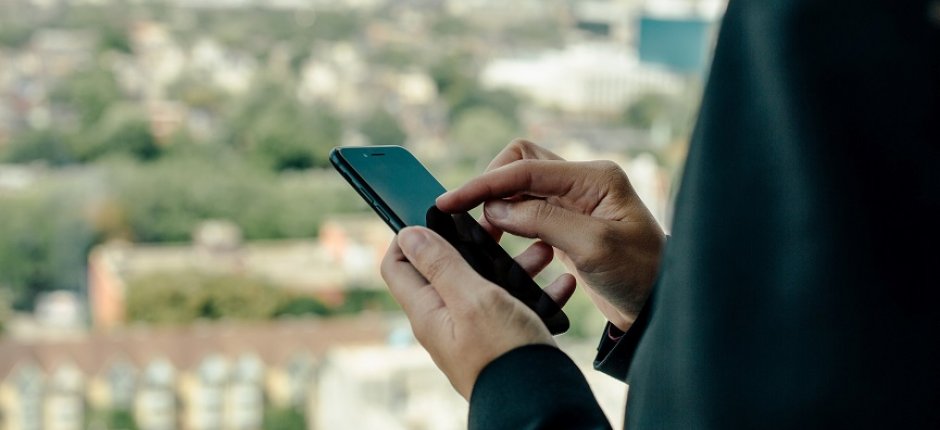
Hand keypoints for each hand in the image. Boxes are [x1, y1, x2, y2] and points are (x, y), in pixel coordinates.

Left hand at [381, 226, 575, 398]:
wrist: (540, 404)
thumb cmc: (504, 354)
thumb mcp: (471, 299)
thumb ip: (440, 264)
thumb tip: (408, 234)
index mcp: (428, 310)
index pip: (399, 265)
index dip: (411, 236)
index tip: (439, 216)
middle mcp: (447, 320)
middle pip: (448, 268)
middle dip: (474, 242)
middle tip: (499, 226)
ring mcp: (475, 330)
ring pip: (488, 283)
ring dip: (513, 264)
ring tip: (543, 251)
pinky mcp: (503, 339)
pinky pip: (515, 306)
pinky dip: (536, 291)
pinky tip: (560, 284)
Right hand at [436, 139, 665, 330]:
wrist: (659, 307)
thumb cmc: (639, 275)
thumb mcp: (593, 247)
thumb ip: (543, 221)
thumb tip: (496, 209)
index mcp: (595, 178)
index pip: (526, 168)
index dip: (483, 184)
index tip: (449, 202)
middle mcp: (584, 183)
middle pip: (521, 163)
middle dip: (491, 187)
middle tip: (472, 222)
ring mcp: (576, 203)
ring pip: (522, 187)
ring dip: (499, 207)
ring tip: (483, 238)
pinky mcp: (569, 225)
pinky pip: (529, 212)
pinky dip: (510, 223)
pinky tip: (503, 246)